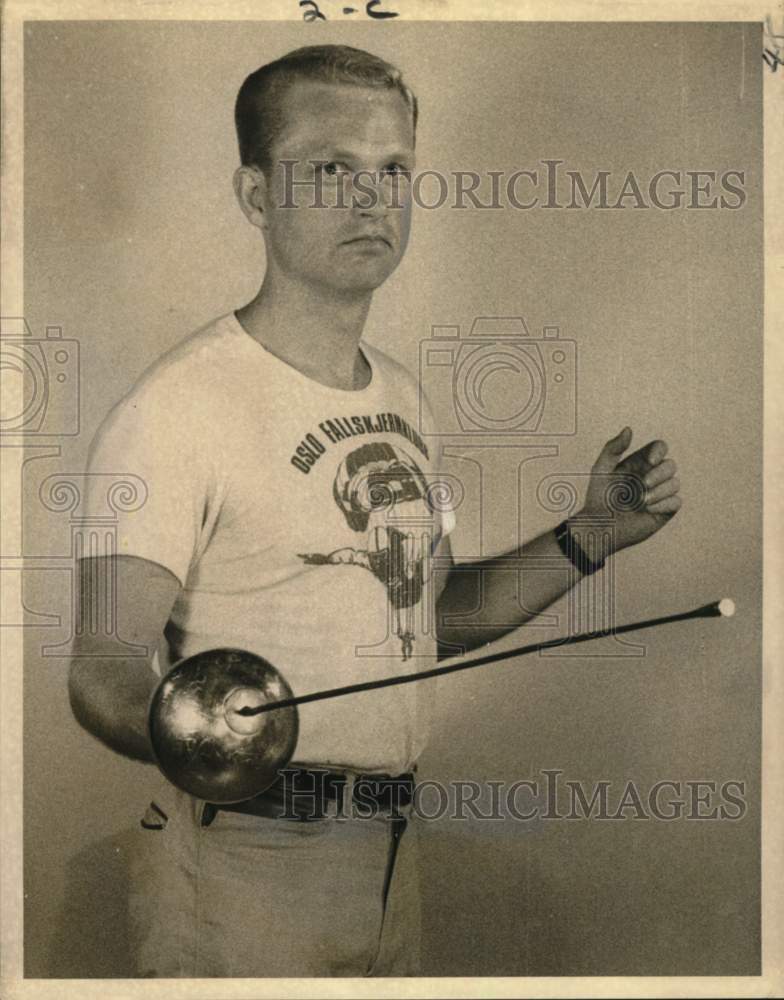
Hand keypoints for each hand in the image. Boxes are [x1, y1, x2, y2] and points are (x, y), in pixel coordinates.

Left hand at [579, 427, 681, 553]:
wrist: (600, 526)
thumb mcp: (601, 469)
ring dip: (659, 492)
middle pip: (671, 465)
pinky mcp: (665, 510)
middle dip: (659, 474)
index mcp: (639, 463)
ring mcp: (660, 493)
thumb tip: (628, 429)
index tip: (651, 460)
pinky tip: (648, 510)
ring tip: (641, 501)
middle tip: (643, 485)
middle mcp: (652, 476)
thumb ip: (613, 448)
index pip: (660, 447)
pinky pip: (676, 501)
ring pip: (675, 483)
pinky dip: (664, 504)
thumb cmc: (598, 498)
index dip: (659, 451)